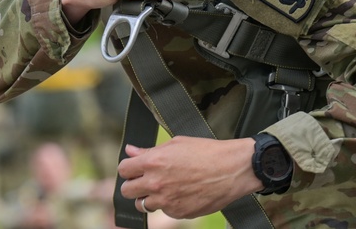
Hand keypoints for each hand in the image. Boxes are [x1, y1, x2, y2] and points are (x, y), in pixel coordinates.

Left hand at [117, 136, 262, 218]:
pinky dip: (169, 204)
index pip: (123, 170)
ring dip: (149, 197)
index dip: (129, 168)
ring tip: (166, 188)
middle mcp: (156, 183)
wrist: (232, 169)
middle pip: (127, 191)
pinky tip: (183, 193)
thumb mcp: (177, 143)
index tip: (135, 169)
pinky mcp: (178, 213)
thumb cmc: (207, 152)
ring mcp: (166, 201)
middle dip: (134, 185)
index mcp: (153, 162)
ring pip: (143, 205)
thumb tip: (131, 151)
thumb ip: (150, 150)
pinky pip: (164, 211)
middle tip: (147, 180)